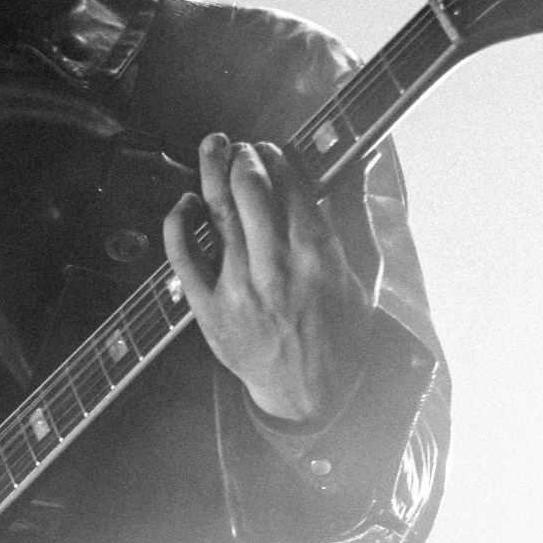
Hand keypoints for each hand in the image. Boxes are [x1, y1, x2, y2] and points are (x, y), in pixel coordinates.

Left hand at [162, 132, 373, 422]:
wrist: (308, 395)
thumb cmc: (337, 336)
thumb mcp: (360, 279)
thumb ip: (354, 221)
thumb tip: (362, 169)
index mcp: (317, 256)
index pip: (291, 188)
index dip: (277, 158)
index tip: (271, 149)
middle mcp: (276, 267)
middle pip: (250, 191)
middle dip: (244, 157)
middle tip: (240, 147)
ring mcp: (238, 287)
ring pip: (218, 213)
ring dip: (213, 171)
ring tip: (213, 147)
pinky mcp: (208, 307)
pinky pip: (182, 256)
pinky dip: (179, 223)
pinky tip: (185, 203)